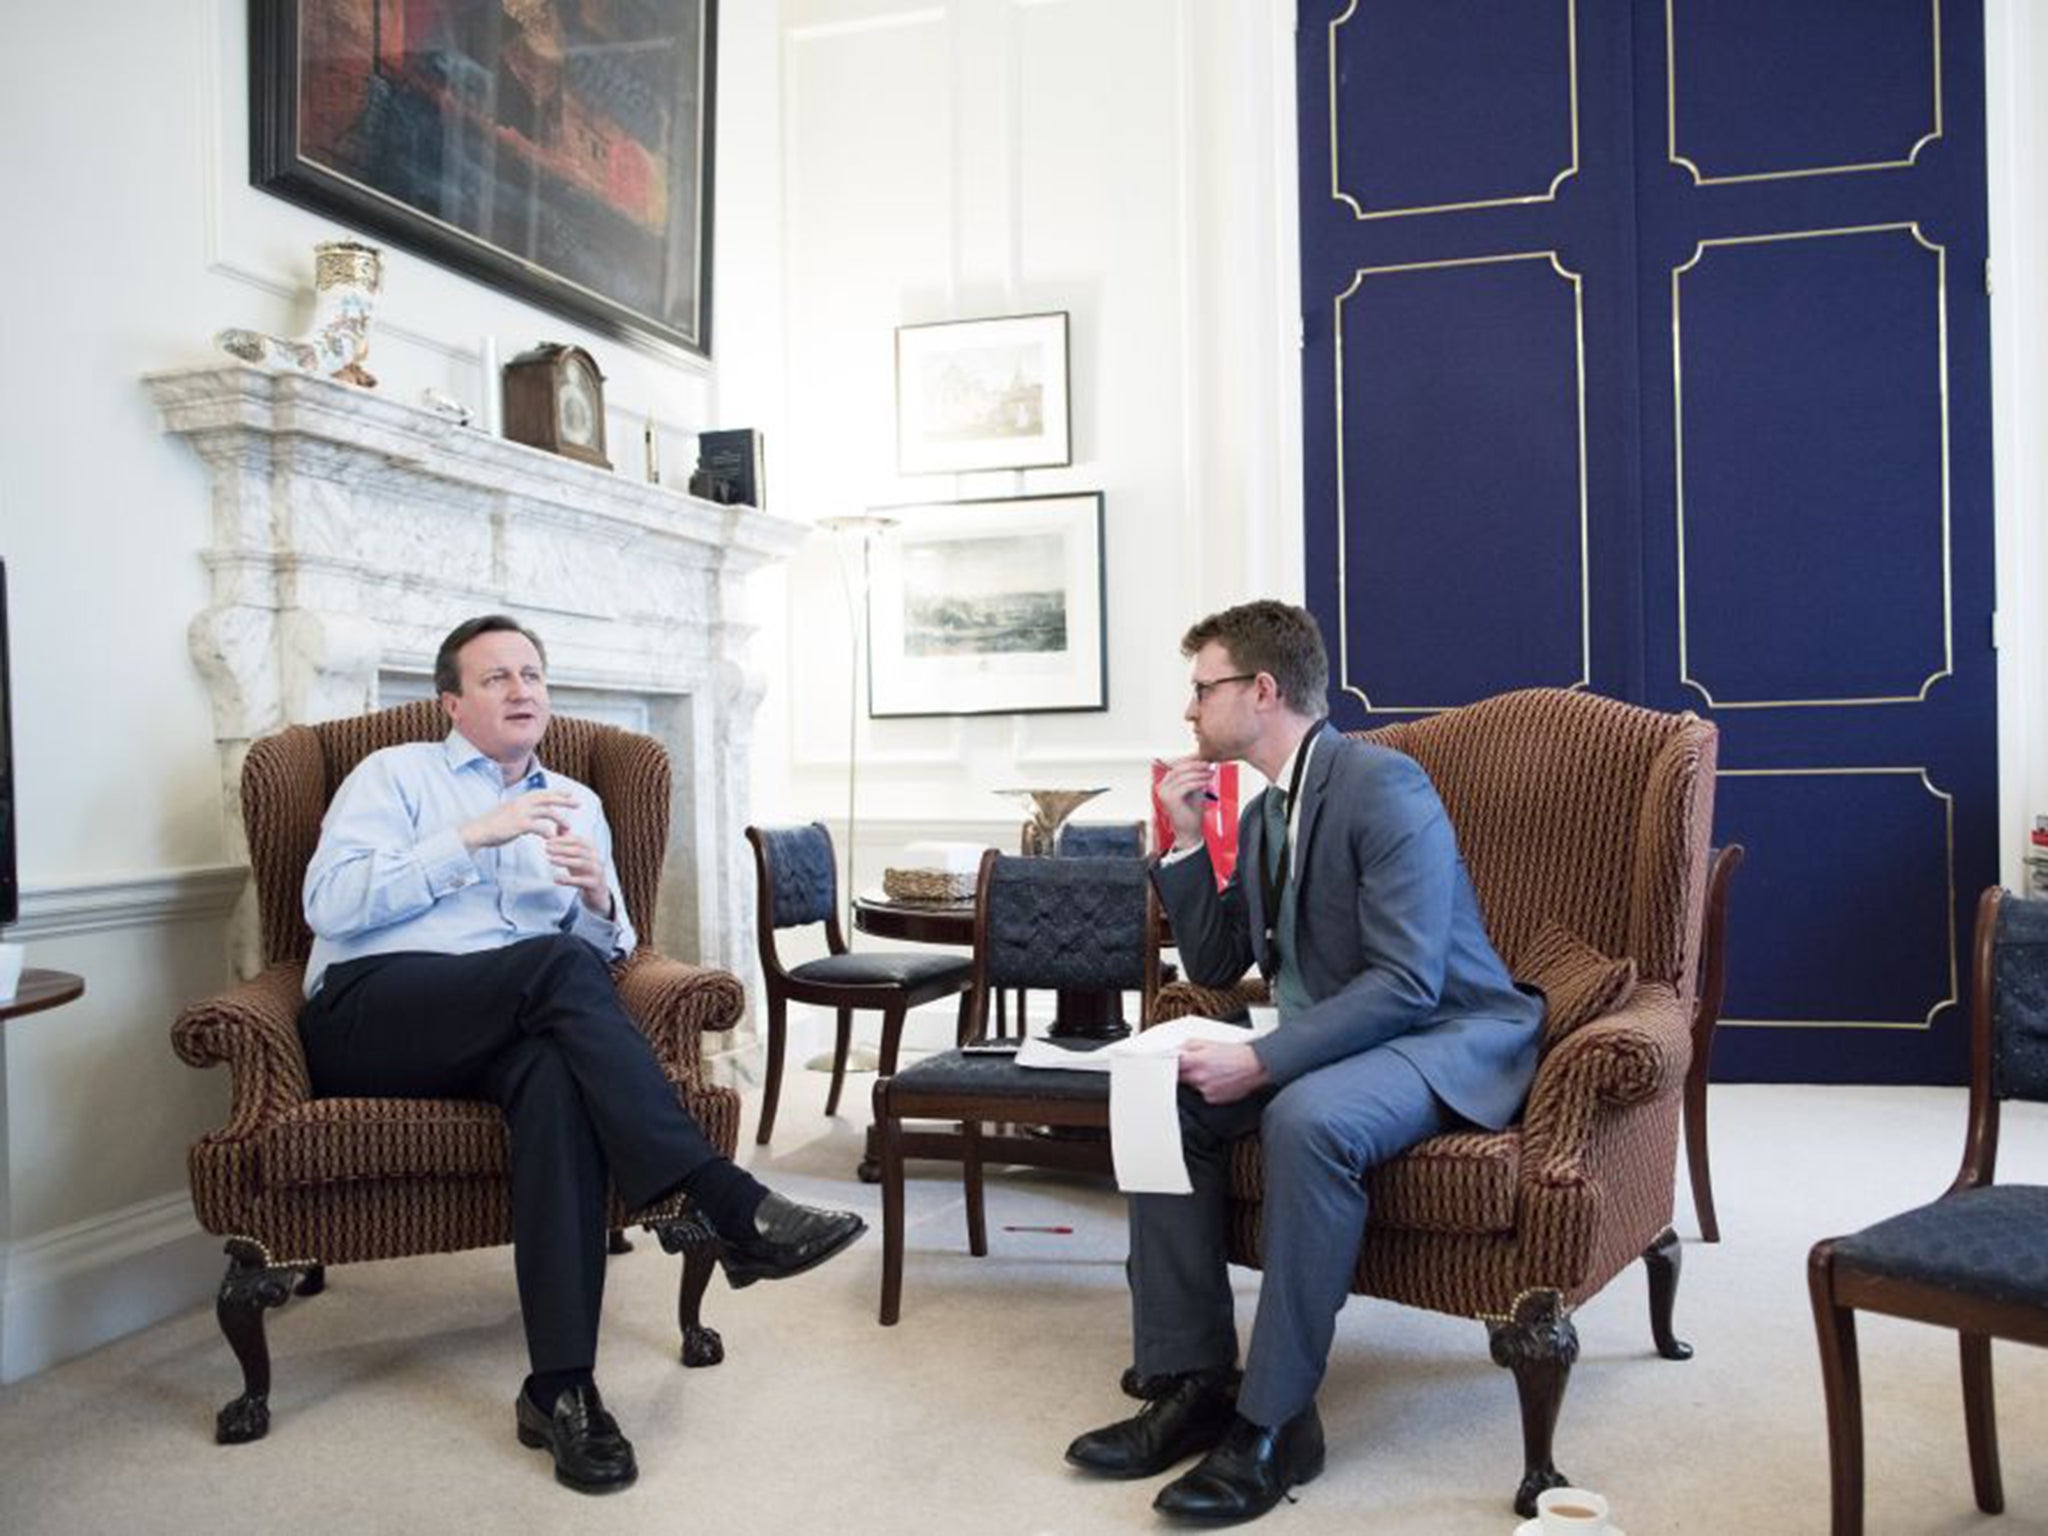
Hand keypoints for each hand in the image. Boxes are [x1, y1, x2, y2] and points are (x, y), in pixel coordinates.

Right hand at [459, 789, 580, 850]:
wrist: (478, 831)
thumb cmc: (493, 825)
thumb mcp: (509, 812)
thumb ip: (521, 810)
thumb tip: (531, 812)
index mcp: (520, 799)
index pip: (543, 792)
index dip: (557, 792)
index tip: (570, 793)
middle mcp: (522, 803)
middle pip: (549, 798)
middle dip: (565, 800)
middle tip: (578, 803)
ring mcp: (521, 813)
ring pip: (548, 813)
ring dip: (561, 820)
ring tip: (568, 827)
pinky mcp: (520, 825)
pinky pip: (540, 828)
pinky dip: (549, 833)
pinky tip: (552, 839)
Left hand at [546, 833, 613, 915]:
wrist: (597, 891)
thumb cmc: (584, 870)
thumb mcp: (575, 855)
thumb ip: (567, 840)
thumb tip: (558, 824)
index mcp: (590, 849)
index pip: (577, 840)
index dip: (563, 839)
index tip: (548, 840)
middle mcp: (595, 858)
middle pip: (579, 850)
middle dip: (562, 848)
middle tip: (546, 848)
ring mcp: (596, 871)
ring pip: (581, 863)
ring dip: (565, 861)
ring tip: (551, 860)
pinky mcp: (595, 884)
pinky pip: (582, 881)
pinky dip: (569, 880)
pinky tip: (556, 879)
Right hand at [1154, 756, 1217, 850]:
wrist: (1189, 830)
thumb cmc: (1190, 812)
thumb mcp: (1192, 790)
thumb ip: (1193, 777)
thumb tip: (1201, 762)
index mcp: (1164, 784)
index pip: (1176, 767)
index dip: (1191, 763)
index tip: (1205, 762)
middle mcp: (1161, 787)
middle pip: (1178, 769)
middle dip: (1195, 766)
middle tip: (1208, 766)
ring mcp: (1164, 793)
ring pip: (1183, 776)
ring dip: (1199, 774)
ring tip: (1210, 774)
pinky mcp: (1170, 799)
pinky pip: (1187, 785)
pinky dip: (1199, 782)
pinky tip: (1207, 782)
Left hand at [1178, 1039, 1268, 1104]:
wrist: (1255, 1066)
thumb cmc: (1236, 1053)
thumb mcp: (1210, 1042)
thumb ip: (1189, 1045)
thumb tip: (1177, 1050)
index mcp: (1196, 1061)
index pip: (1171, 1066)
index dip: (1170, 1064)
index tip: (1169, 1063)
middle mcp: (1198, 1078)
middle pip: (1180, 1077)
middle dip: (1185, 1071)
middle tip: (1195, 1065)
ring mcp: (1205, 1090)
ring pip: (1192, 1086)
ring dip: (1197, 1080)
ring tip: (1212, 1072)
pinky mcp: (1213, 1099)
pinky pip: (1203, 1094)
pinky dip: (1207, 1088)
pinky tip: (1218, 1080)